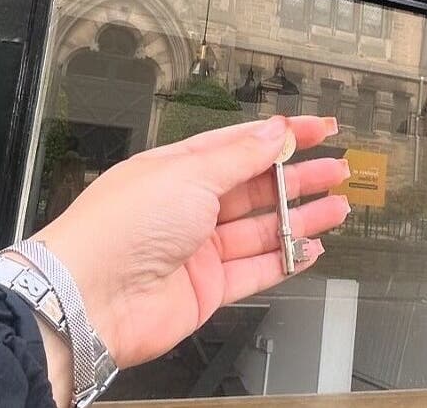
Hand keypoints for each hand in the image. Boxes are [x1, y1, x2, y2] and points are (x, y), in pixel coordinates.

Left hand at [29, 115, 350, 370]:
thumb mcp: (188, 173)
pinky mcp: (206, 287)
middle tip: (336, 169)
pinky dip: (286, 259)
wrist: (90, 298)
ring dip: (301, 217)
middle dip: (299, 177)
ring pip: (262, 229)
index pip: (241, 144)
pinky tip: (309, 248)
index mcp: (178, 169)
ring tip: (336, 207)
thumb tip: (273, 132)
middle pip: (257, 187)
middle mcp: (188, 207)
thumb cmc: (117, 228)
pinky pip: (256, 269)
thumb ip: (239, 156)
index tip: (318, 129)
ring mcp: (198, 249)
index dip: (282, 136)